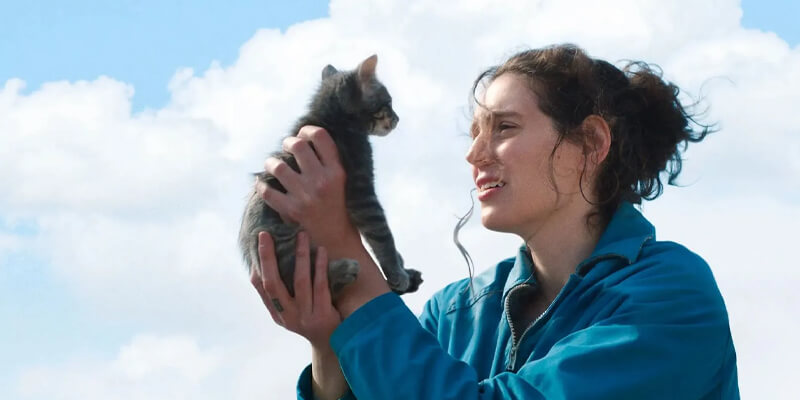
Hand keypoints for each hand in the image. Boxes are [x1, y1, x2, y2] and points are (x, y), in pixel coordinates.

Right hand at [250, 231, 340, 347]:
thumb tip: (270, 263)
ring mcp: (304, 317)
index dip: (258, 264)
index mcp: (277, 313)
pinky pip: (320, 286)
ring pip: (299, 282)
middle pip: (273, 284)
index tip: (259, 241)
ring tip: (301, 235)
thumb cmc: (312, 320)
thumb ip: (282, 293)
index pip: (261, 287)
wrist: (333, 345)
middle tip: (266, 235)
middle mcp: (287, 316)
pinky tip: (321, 251)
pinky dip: (320, 267)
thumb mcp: (292, 312)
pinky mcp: (323, 316)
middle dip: (268, 257)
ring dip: (300, 256)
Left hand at [256, 126, 360, 252]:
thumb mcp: (341, 183)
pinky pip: (267, 191)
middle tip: (286, 148)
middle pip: (297, 146)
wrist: (337, 241)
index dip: (307, 130)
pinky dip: (262, 186)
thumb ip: (327, 162)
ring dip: (271, 163)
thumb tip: (302, 139)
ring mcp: (306, 196)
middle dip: (288, 143)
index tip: (302, 134)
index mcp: (337, 172)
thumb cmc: (337, 208)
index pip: (320, 137)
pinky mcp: (292, 211)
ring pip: (278, 166)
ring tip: (273, 166)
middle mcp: (322, 181)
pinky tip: (263, 184)